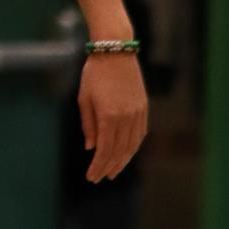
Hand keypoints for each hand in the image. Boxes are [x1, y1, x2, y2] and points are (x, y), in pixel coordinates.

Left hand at [79, 53, 147, 182]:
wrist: (116, 50)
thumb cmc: (94, 73)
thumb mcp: (84, 98)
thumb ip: (88, 125)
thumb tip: (91, 147)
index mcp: (109, 115)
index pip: (105, 150)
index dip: (98, 166)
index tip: (91, 177)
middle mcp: (126, 116)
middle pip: (120, 151)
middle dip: (110, 167)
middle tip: (100, 178)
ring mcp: (138, 112)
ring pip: (133, 144)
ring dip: (123, 160)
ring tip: (113, 170)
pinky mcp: (144, 107)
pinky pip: (141, 133)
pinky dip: (134, 146)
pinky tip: (127, 152)